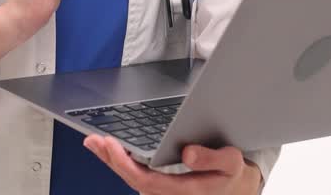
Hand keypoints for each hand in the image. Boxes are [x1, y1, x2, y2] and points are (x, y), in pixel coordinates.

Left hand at [84, 136, 261, 193]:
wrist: (236, 189)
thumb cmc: (231, 175)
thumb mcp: (232, 164)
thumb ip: (213, 159)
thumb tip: (188, 153)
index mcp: (184, 190)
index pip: (145, 181)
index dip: (125, 164)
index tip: (112, 145)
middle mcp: (168, 194)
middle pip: (131, 180)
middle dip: (110, 160)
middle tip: (94, 140)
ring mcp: (162, 191)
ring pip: (130, 178)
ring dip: (111, 160)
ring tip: (94, 142)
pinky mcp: (159, 184)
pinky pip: (135, 174)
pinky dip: (120, 161)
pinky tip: (109, 149)